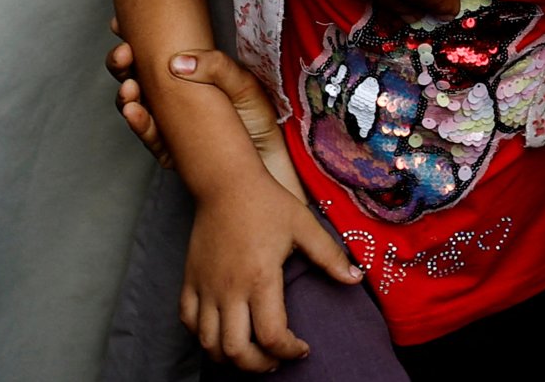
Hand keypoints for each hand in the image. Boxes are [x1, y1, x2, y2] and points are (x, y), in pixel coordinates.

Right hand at [106, 37, 301, 196]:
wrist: (271, 161)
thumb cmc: (258, 119)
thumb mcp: (243, 83)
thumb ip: (215, 66)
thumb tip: (177, 60)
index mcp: (187, 75)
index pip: (152, 54)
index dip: (132, 38)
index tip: (118, 24)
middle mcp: (171, 98)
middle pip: (134, 77)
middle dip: (121, 65)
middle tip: (123, 53)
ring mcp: (168, 125)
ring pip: (134, 106)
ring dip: (126, 95)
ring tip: (130, 87)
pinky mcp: (170, 151)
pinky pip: (149, 138)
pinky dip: (138, 124)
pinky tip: (134, 112)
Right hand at [183, 171, 362, 371]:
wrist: (225, 182)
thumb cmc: (267, 202)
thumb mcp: (304, 225)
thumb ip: (329, 256)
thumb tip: (356, 278)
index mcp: (260, 278)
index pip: (271, 335)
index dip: (288, 351)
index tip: (302, 349)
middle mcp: (229, 289)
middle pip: (235, 351)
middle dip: (258, 366)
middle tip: (276, 361)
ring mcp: (205, 286)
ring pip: (208, 343)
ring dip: (229, 358)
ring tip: (251, 353)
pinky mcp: (190, 280)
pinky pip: (188, 321)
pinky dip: (202, 336)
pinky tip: (222, 332)